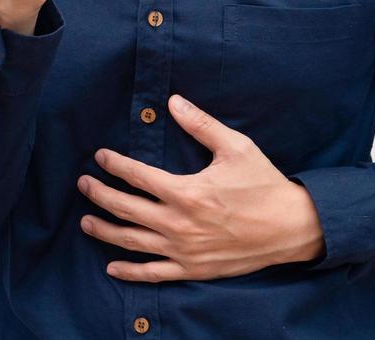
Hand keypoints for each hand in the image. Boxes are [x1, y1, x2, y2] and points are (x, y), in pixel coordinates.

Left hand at [76, 94, 325, 280]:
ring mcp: (184, 250)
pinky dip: (130, 272)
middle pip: (126, 208)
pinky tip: (112, 266)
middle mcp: (180, 223)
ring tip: (86, 220)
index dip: (114, 164)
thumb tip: (174, 101)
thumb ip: (201, 124)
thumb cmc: (264, 184)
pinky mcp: (193, 269)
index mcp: (187, 192)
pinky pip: (153, 273)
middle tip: (82, 184)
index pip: (137, 176)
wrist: (291, 227)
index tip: (99, 156)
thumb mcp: (236, 147)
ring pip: (133, 241)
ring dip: (105, 231)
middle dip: (100, 194)